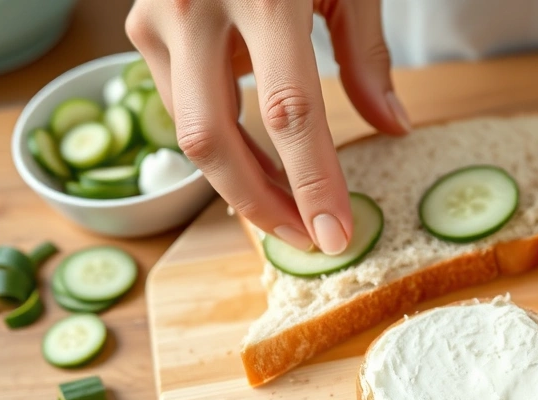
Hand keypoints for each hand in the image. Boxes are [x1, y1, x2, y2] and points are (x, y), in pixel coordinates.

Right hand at [126, 0, 409, 253]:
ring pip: (190, 131)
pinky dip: (225, 141)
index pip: (288, 113)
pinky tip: (262, 162)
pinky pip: (184, 104)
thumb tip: (393, 127)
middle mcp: (195, 7)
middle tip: (309, 239)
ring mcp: (158, 16)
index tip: (335, 237)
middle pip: (213, 139)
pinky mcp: (144, 25)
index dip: (312, 182)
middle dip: (262, 203)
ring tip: (292, 210)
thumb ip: (366, 54)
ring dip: (241, 181)